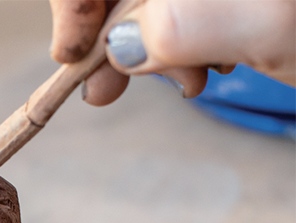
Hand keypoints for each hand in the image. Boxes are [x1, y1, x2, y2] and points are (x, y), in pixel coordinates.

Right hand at [50, 0, 295, 103]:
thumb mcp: (274, 25)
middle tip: (104, 90)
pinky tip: (196, 70)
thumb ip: (188, 22)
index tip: (72, 50)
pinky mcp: (220, 4)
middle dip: (112, 30)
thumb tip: (120, 42)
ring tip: (179, 85)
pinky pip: (174, 11)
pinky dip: (174, 45)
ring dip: (146, 46)